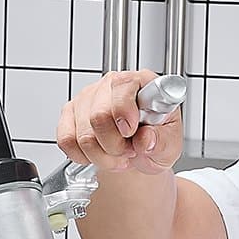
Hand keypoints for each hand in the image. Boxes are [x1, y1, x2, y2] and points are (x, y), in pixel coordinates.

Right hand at [56, 69, 182, 176]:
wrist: (140, 152)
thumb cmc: (155, 141)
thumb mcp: (171, 145)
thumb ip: (162, 142)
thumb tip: (146, 139)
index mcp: (142, 82)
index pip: (123, 85)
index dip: (124, 112)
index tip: (130, 132)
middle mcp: (112, 84)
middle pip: (99, 116)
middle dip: (114, 146)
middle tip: (128, 151)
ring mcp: (88, 97)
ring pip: (83, 135)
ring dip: (101, 156)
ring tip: (117, 155)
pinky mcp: (70, 113)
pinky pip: (66, 140)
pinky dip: (82, 156)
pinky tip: (98, 154)